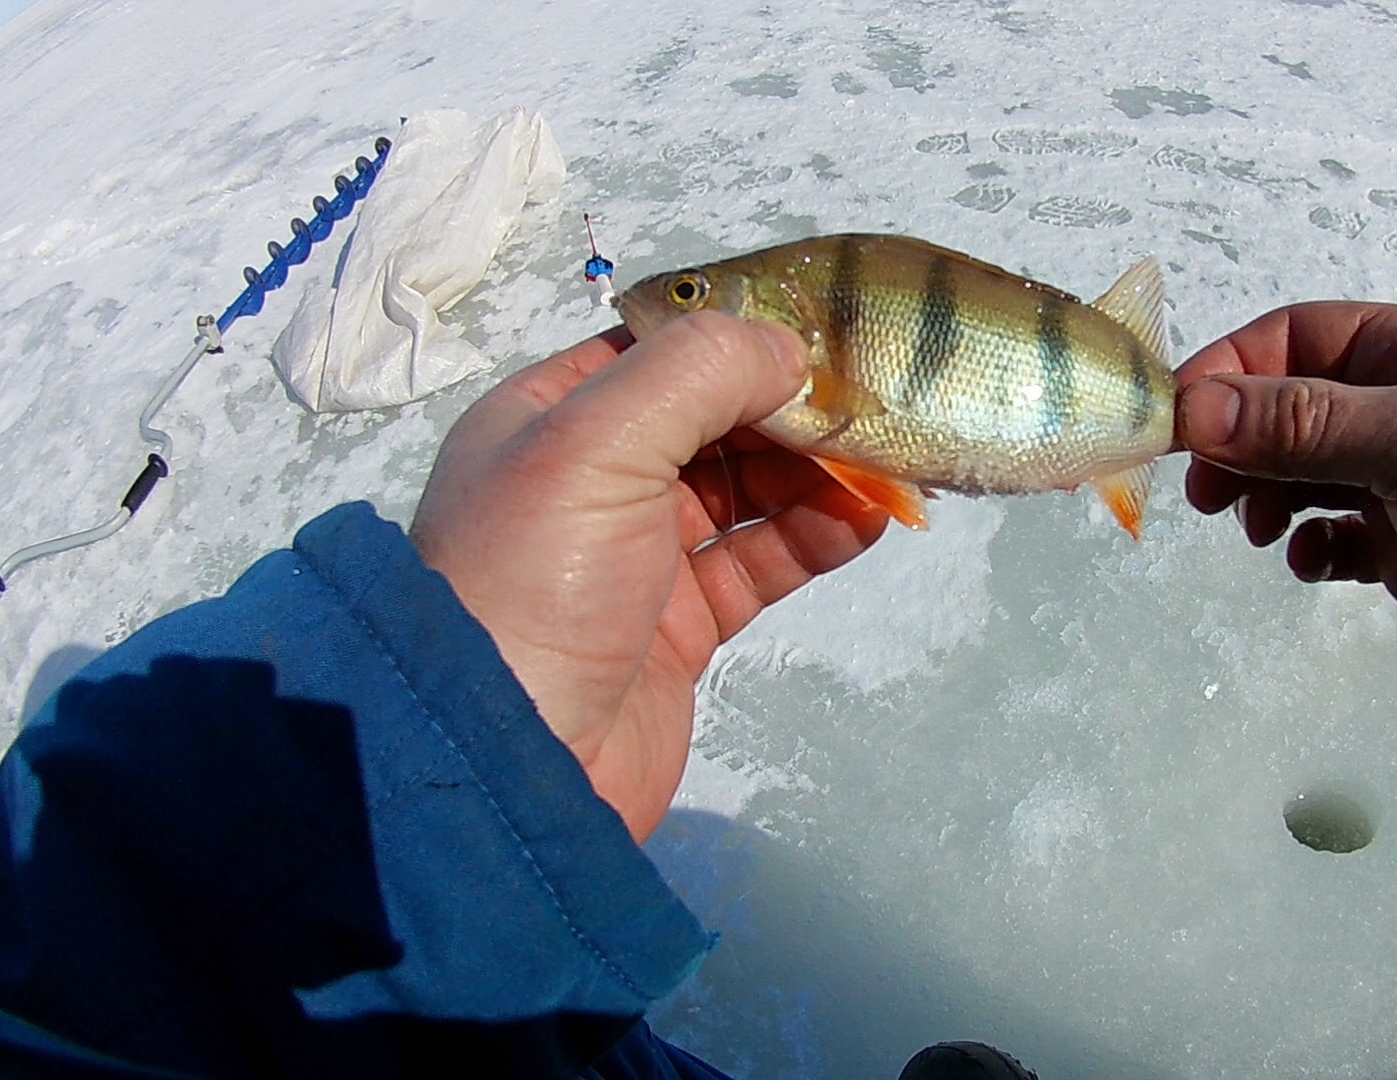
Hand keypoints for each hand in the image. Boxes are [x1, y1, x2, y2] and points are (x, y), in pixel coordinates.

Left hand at [410, 313, 889, 841]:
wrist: (510, 762)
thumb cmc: (535, 579)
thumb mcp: (595, 444)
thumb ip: (696, 373)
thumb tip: (788, 348)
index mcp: (548, 417)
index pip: (657, 349)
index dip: (740, 337)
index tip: (827, 328)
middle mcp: (590, 476)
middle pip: (712, 417)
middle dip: (793, 405)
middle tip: (876, 395)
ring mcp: (637, 553)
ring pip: (746, 488)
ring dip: (816, 469)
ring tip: (887, 458)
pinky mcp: (681, 622)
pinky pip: (761, 560)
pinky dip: (815, 534)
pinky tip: (867, 518)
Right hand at [1176, 302, 1396, 686]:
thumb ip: (1301, 423)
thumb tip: (1191, 410)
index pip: (1292, 337)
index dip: (1229, 372)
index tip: (1178, 424)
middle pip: (1284, 405)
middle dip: (1237, 443)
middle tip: (1206, 493)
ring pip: (1297, 471)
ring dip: (1263, 496)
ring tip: (1255, 531)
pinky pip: (1327, 532)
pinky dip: (1306, 546)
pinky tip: (1314, 562)